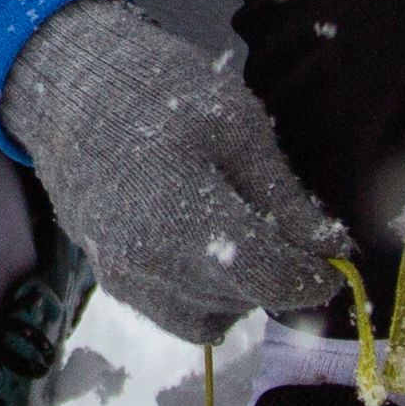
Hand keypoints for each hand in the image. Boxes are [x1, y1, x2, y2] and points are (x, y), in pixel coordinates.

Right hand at [0, 0, 344, 345]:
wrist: (71, 86)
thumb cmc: (160, 91)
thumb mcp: (238, 127)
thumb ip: (283, 199)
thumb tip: (333, 249)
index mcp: (185, 220)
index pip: (270, 280)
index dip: (313, 278)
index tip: (333, 261)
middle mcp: (150, 265)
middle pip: (244, 301)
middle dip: (278, 276)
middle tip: (288, 233)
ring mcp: (125, 277)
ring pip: (211, 318)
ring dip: (241, 292)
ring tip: (246, 239)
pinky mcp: (111, 279)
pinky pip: (175, 313)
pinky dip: (204, 296)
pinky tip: (209, 250)